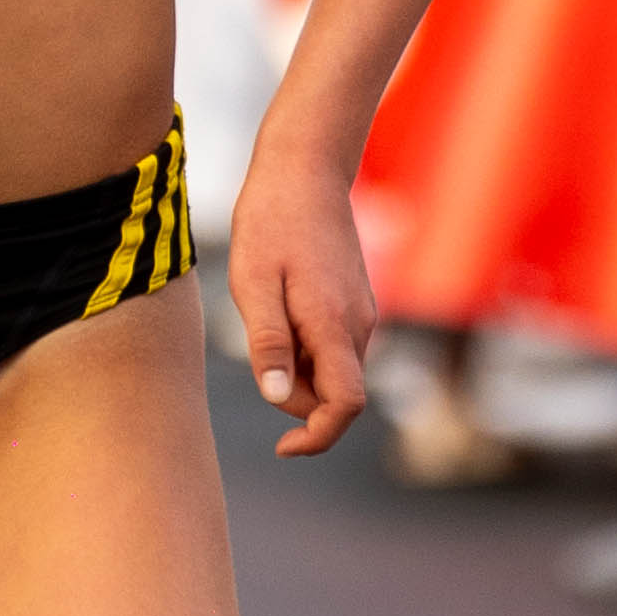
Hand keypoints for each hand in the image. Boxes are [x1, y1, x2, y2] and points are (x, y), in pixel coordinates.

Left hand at [229, 124, 375, 459]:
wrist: (306, 168)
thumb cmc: (271, 221)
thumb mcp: (254, 282)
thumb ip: (268, 342)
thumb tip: (276, 398)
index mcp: (334, 326)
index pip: (343, 406)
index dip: (316, 437)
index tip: (282, 448)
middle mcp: (359, 326)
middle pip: (333, 394)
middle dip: (293, 395)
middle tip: (254, 350)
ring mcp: (362, 314)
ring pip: (332, 371)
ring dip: (296, 368)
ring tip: (264, 313)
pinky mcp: (356, 303)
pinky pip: (333, 347)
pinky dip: (305, 347)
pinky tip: (279, 305)